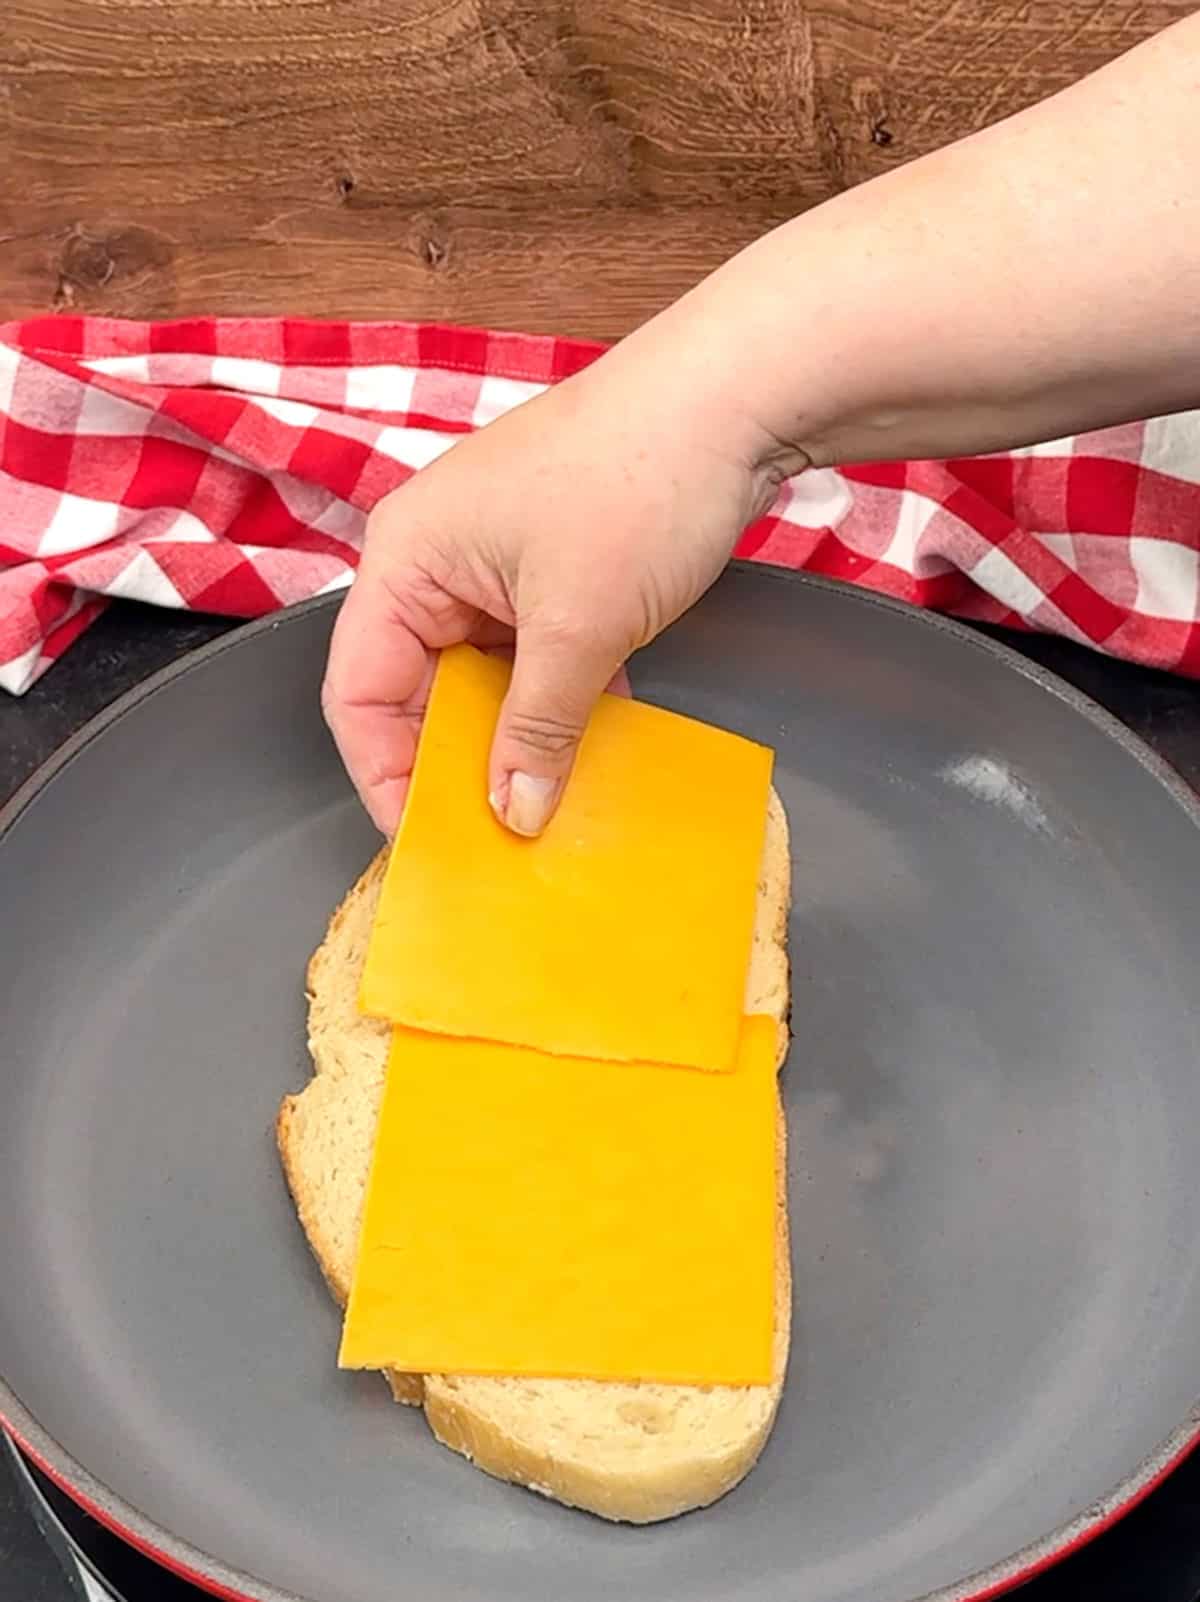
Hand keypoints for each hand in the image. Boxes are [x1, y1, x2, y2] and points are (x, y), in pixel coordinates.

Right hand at [322, 316, 801, 836]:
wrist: (735, 397)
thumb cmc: (637, 484)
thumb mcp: (579, 628)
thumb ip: (538, 729)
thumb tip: (513, 813)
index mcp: (406, 561)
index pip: (359, 693)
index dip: (385, 775)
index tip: (425, 842)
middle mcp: (436, 561)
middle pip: (417, 690)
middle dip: (456, 764)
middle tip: (494, 837)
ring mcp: (496, 563)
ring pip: (483, 679)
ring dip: (515, 739)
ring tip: (546, 808)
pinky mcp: (554, 568)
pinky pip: (534, 656)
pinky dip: (558, 703)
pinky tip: (591, 752)